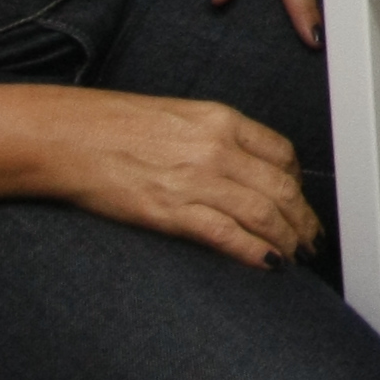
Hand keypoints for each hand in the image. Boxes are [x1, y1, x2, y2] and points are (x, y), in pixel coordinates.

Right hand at [43, 90, 323, 270]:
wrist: (68, 136)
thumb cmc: (115, 125)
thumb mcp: (180, 116)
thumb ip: (217, 137)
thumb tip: (245, 167)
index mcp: (221, 119)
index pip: (282, 154)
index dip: (298, 184)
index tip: (300, 202)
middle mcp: (217, 148)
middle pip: (282, 188)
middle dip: (303, 219)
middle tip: (311, 239)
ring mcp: (195, 180)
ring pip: (263, 214)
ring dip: (287, 240)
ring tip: (296, 256)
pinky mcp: (171, 210)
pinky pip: (227, 235)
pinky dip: (254, 251)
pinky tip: (268, 263)